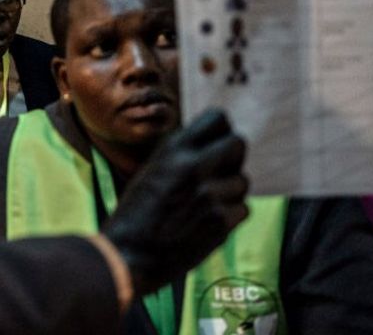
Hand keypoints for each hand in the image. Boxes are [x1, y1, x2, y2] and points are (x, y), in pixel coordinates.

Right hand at [103, 109, 248, 295]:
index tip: (216, 144)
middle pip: (238, 144)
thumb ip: (182, 154)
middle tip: (219, 174)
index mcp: (172, 149)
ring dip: (229, 192)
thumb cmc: (137, 212)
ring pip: (242, 181)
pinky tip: (208, 222)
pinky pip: (243, 209)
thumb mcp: (152, 169)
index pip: (218, 118)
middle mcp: (193, 166)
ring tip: (205, 204)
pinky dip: (230, 216)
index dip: (221, 132)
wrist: (129, 253)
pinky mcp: (220, 222)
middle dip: (232, 158)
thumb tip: (213, 143)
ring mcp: (209, 195)